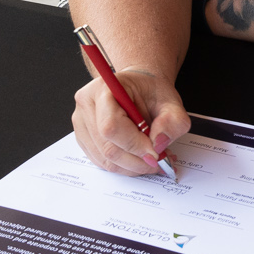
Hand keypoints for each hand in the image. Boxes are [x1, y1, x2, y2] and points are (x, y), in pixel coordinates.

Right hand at [71, 67, 191, 175]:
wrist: (139, 88)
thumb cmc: (151, 91)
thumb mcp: (172, 102)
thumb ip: (172, 122)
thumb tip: (158, 145)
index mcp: (103, 88)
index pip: (111, 126)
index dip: (135, 145)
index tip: (156, 153)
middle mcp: (86, 104)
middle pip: (107, 147)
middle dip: (137, 160)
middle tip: (160, 161)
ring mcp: (81, 123)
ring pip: (105, 159)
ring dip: (132, 166)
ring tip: (153, 158)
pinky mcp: (83, 138)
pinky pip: (103, 162)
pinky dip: (124, 166)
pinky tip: (139, 158)